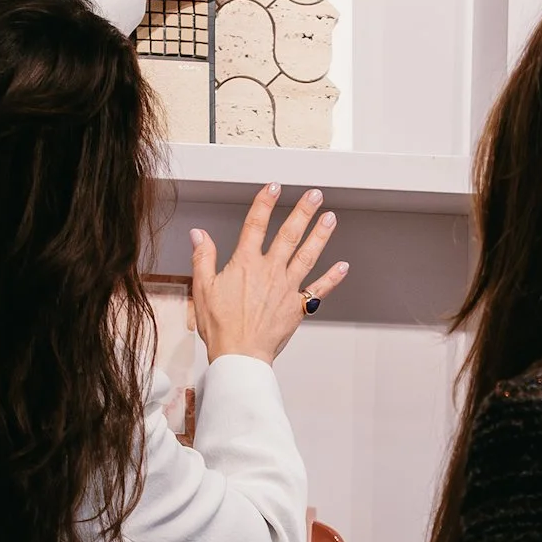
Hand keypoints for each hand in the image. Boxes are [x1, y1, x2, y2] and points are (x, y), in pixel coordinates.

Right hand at [190, 186, 348, 365]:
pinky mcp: (297, 307)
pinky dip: (332, 278)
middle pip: (289, 234)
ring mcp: (287, 288)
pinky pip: (319, 290)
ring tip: (331, 218)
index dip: (265, 203)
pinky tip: (343, 267)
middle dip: (303, 211)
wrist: (240, 355)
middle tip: (314, 195)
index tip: (274, 187)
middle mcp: (270, 271)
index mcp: (245, 264)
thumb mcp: (203, 289)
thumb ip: (203, 258)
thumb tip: (199, 235)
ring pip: (308, 256)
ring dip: (321, 235)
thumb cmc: (221, 327)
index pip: (256, 224)